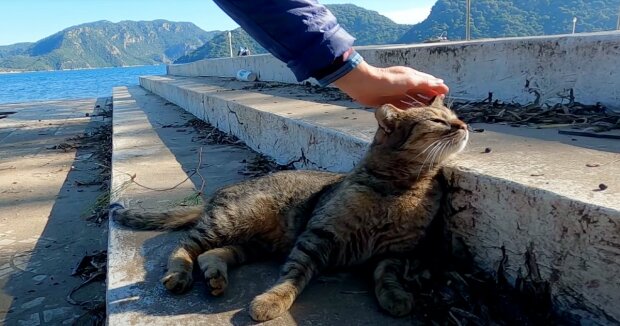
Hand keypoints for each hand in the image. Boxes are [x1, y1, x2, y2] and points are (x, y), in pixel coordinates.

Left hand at [333, 61, 448, 108]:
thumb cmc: (387, 81)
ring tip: (430, 113)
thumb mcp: (409, 80)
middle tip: (440, 107)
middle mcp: (405, 85)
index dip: (437, 87)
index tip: (446, 94)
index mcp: (411, 76)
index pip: (428, 82)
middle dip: (430, 97)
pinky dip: (410, 110)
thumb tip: (441, 83)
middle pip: (421, 92)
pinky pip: (403, 107)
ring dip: (421, 105)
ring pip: (412, 100)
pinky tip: (415, 116)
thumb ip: (425, 83)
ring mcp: (397, 94)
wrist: (364, 85)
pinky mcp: (389, 102)